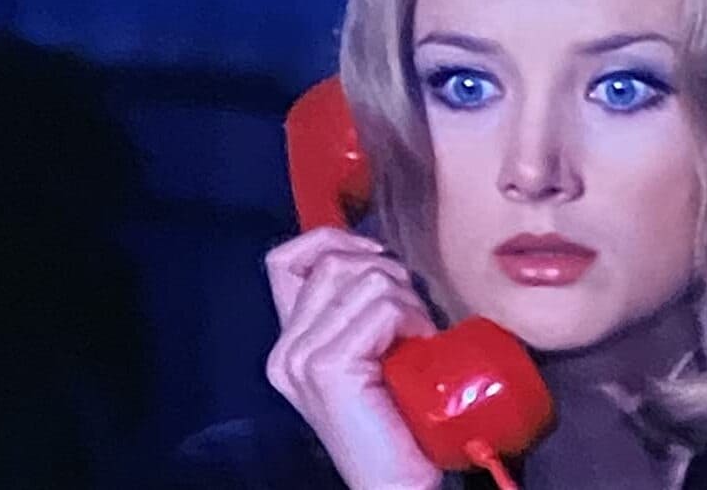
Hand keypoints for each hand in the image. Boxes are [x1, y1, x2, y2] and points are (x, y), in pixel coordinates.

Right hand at [264, 226, 442, 489]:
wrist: (399, 482)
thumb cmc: (401, 420)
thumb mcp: (374, 352)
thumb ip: (360, 312)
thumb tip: (381, 258)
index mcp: (289, 344)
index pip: (286, 259)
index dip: (333, 241)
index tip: (377, 258)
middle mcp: (284, 350)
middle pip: (333, 262)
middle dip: (386, 273)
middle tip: (412, 315)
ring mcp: (301, 359)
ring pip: (364, 280)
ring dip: (406, 299)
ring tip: (418, 337)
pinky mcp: (327, 369)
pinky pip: (381, 308)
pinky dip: (412, 318)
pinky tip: (421, 345)